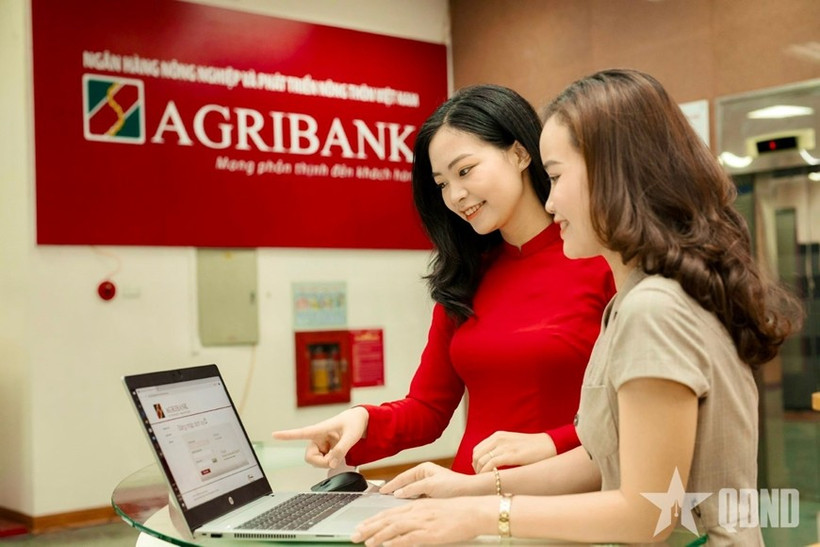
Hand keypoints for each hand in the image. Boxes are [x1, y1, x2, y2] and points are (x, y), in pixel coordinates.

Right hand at [272, 407, 367, 468]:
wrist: (359, 421)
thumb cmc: (353, 423)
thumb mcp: (351, 436)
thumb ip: (342, 449)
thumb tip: (331, 463)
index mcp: (320, 429)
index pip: (301, 433)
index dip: (287, 435)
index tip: (274, 434)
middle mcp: (317, 437)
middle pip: (310, 457)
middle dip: (322, 463)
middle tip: (335, 460)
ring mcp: (320, 444)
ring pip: (316, 461)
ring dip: (327, 462)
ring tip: (339, 452)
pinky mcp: (324, 450)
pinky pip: (323, 462)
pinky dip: (331, 461)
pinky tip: (337, 453)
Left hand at [351, 496, 493, 545]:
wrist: (474, 511)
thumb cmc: (457, 511)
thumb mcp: (433, 509)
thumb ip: (418, 516)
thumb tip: (405, 525)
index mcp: (417, 505)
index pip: (389, 512)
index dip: (373, 520)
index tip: (361, 526)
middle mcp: (417, 511)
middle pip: (387, 519)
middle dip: (369, 528)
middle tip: (354, 535)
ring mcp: (423, 522)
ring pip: (394, 528)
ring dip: (377, 535)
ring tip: (366, 541)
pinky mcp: (430, 533)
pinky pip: (409, 538)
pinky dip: (396, 541)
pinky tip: (386, 545)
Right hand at [379, 461, 485, 498]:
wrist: (471, 493)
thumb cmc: (455, 486)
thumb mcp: (431, 485)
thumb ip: (413, 488)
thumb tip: (398, 493)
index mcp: (423, 469)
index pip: (402, 477)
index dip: (391, 485)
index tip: (381, 491)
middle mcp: (425, 475)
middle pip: (404, 484)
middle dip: (394, 491)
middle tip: (382, 499)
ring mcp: (428, 485)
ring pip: (410, 492)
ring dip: (401, 498)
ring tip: (391, 505)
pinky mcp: (432, 494)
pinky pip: (416, 498)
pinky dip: (410, 503)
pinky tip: (406, 510)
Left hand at [472, 431, 556, 472]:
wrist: (550, 445)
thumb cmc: (532, 449)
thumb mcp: (512, 445)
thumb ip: (500, 451)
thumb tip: (488, 466)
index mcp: (497, 436)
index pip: (477, 450)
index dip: (476, 463)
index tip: (480, 474)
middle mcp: (498, 439)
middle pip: (476, 455)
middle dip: (476, 469)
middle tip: (482, 480)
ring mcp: (504, 446)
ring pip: (481, 460)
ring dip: (480, 473)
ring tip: (487, 482)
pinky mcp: (510, 454)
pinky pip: (491, 464)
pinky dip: (487, 473)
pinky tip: (493, 480)